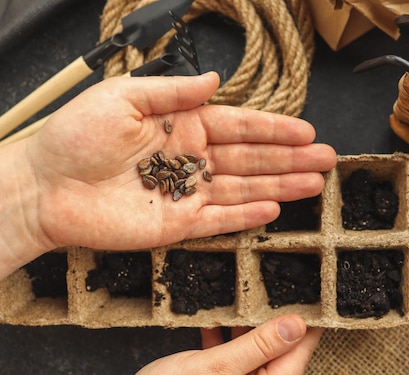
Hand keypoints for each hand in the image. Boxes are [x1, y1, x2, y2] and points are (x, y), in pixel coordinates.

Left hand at [0, 72, 335, 276]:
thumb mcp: (125, 97)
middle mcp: (192, 160)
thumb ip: (174, 92)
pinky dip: (247, 217)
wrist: (45, 187)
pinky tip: (275, 210)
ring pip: (245, 190)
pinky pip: (220, 221)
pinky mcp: (177, 225)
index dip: (275, 129)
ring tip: (315, 184)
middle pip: (252, 160)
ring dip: (281, 187)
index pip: (240, 127)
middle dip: (291, 159)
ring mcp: (188, 194)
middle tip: (327, 160)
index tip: (307, 131)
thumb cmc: (76, 137)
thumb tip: (215, 79)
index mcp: (183, 126)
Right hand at [97, 315, 322, 374]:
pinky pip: (233, 359)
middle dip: (280, 320)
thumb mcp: (214, 367)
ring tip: (253, 295)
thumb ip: (258, 346)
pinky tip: (220, 319)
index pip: (298, 356)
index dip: (310, 325)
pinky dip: (228, 338)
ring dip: (251, 326)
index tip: (318, 297)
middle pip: (279, 353)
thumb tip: (298, 326)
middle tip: (285, 286)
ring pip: (255, 352)